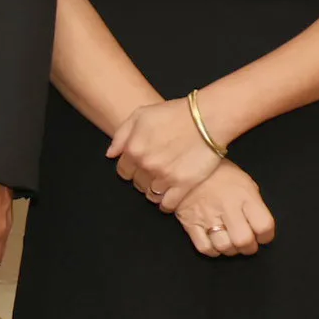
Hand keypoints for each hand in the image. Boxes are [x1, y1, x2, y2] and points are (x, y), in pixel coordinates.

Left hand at [107, 97, 223, 207]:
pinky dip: (166, 205)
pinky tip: (168, 200)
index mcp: (134, 149)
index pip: (123, 171)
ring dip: (154, 191)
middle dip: (142, 179)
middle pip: (137, 184)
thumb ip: (122, 135)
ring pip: (151, 195)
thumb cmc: (175, 113)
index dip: (130, 169)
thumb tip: (110, 154)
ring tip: (161, 184)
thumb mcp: (141, 115)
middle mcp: (146, 165)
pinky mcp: (184, 184)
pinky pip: (168, 204)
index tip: (138, 168)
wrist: (208, 118)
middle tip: (152, 173)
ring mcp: (165, 176)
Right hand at [173, 161, 275, 257]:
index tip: (263, 236)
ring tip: (231, 243)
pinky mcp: (190, 223)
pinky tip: (216, 243)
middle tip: (247, 244)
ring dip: (231, 250)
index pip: (264, 226)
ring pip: (224, 246)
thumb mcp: (244, 182)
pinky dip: (213, 250)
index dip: (267, 236)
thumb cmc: (220, 173)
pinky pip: (204, 247)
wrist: (187, 165)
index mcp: (244, 196)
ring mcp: (207, 216)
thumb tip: (258, 226)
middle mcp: (227, 207)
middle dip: (249, 247)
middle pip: (244, 241)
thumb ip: (253, 204)